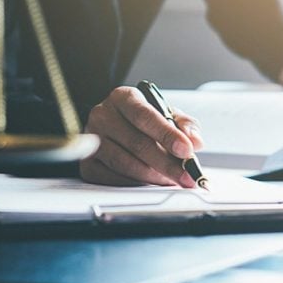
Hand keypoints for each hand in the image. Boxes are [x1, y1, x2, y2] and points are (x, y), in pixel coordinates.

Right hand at [80, 86, 203, 186]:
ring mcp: (91, 140)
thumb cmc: (141, 121)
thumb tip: (195, 141)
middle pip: (136, 143)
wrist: (113, 128)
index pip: (144, 116)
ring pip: (125, 163)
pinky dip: (136, 184)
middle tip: (187, 176)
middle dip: (167, 163)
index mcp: (123, 97)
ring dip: (153, 176)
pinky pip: (113, 179)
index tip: (187, 150)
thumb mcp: (166, 114)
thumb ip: (184, 125)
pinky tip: (151, 184)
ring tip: (172, 180)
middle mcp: (102, 115)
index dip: (167, 135)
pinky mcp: (87, 164)